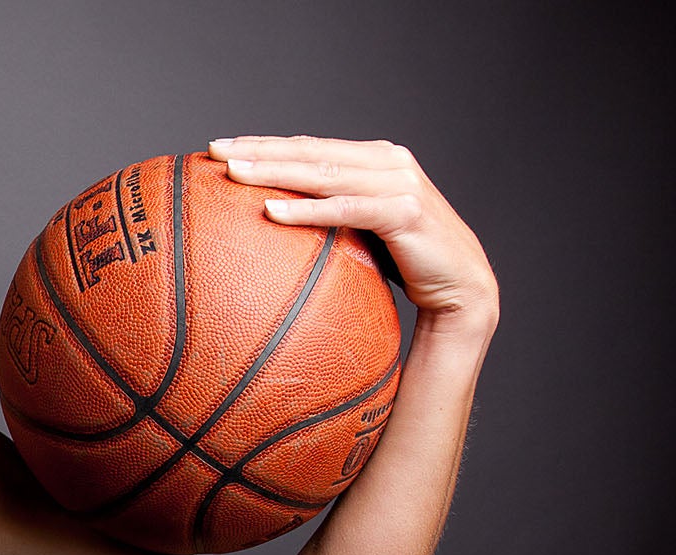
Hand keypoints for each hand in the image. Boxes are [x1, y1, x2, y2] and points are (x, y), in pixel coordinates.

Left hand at [207, 136, 497, 333]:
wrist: (461, 290)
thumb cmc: (405, 260)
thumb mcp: (360, 229)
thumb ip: (330, 210)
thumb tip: (269, 217)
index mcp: (374, 158)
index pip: (309, 146)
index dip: (264, 143)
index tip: (219, 146)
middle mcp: (388, 162)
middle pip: (310, 152)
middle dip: (259, 149)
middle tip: (214, 150)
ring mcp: (399, 184)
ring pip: (324, 174)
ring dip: (275, 171)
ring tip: (233, 172)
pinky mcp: (405, 212)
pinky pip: (346, 209)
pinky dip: (308, 209)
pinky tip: (272, 210)